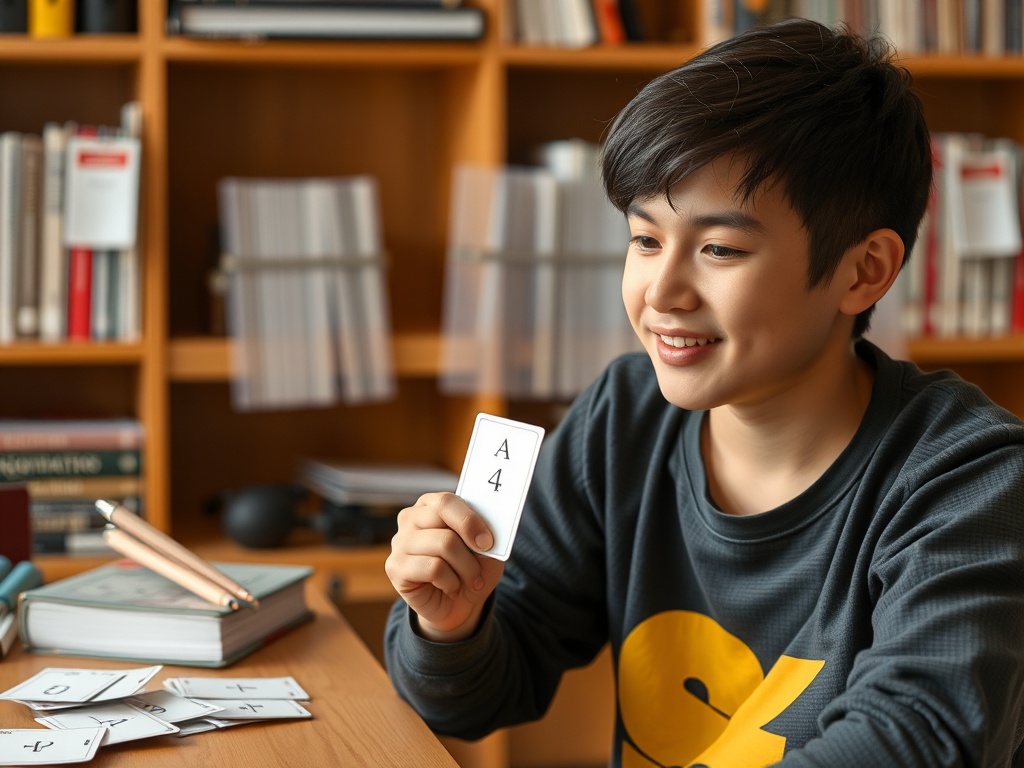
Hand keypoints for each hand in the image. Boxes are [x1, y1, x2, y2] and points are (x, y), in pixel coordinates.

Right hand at [385, 492, 504, 641]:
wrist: (457, 606)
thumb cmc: (470, 570)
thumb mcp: (487, 551)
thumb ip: (487, 535)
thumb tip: (487, 532)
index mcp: (431, 505)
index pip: (446, 501)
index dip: (470, 519)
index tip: (488, 541)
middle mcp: (410, 518)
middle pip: (442, 517)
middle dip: (470, 542)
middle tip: (483, 562)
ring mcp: (400, 542)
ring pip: (442, 544)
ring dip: (466, 568)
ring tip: (471, 580)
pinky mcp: (395, 566)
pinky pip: (433, 568)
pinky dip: (451, 581)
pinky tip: (450, 587)